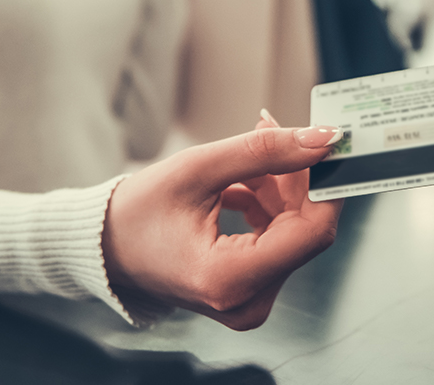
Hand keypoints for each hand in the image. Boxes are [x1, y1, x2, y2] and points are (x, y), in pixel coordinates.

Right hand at [103, 111, 342, 329]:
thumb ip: (264, 153)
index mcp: (229, 279)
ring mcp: (250, 302)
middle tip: (274, 131)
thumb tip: (323, 139)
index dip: (325, 184)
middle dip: (297, 179)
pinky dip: (268, 206)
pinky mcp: (250, 292)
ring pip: (293, 232)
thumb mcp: (198, 169)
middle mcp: (246, 302)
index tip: (327, 143)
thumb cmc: (138, 212)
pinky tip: (242, 183)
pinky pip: (279, 241)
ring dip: (279, 189)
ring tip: (246, 158)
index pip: (312, 232)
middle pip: (304, 230)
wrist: (106, 247)